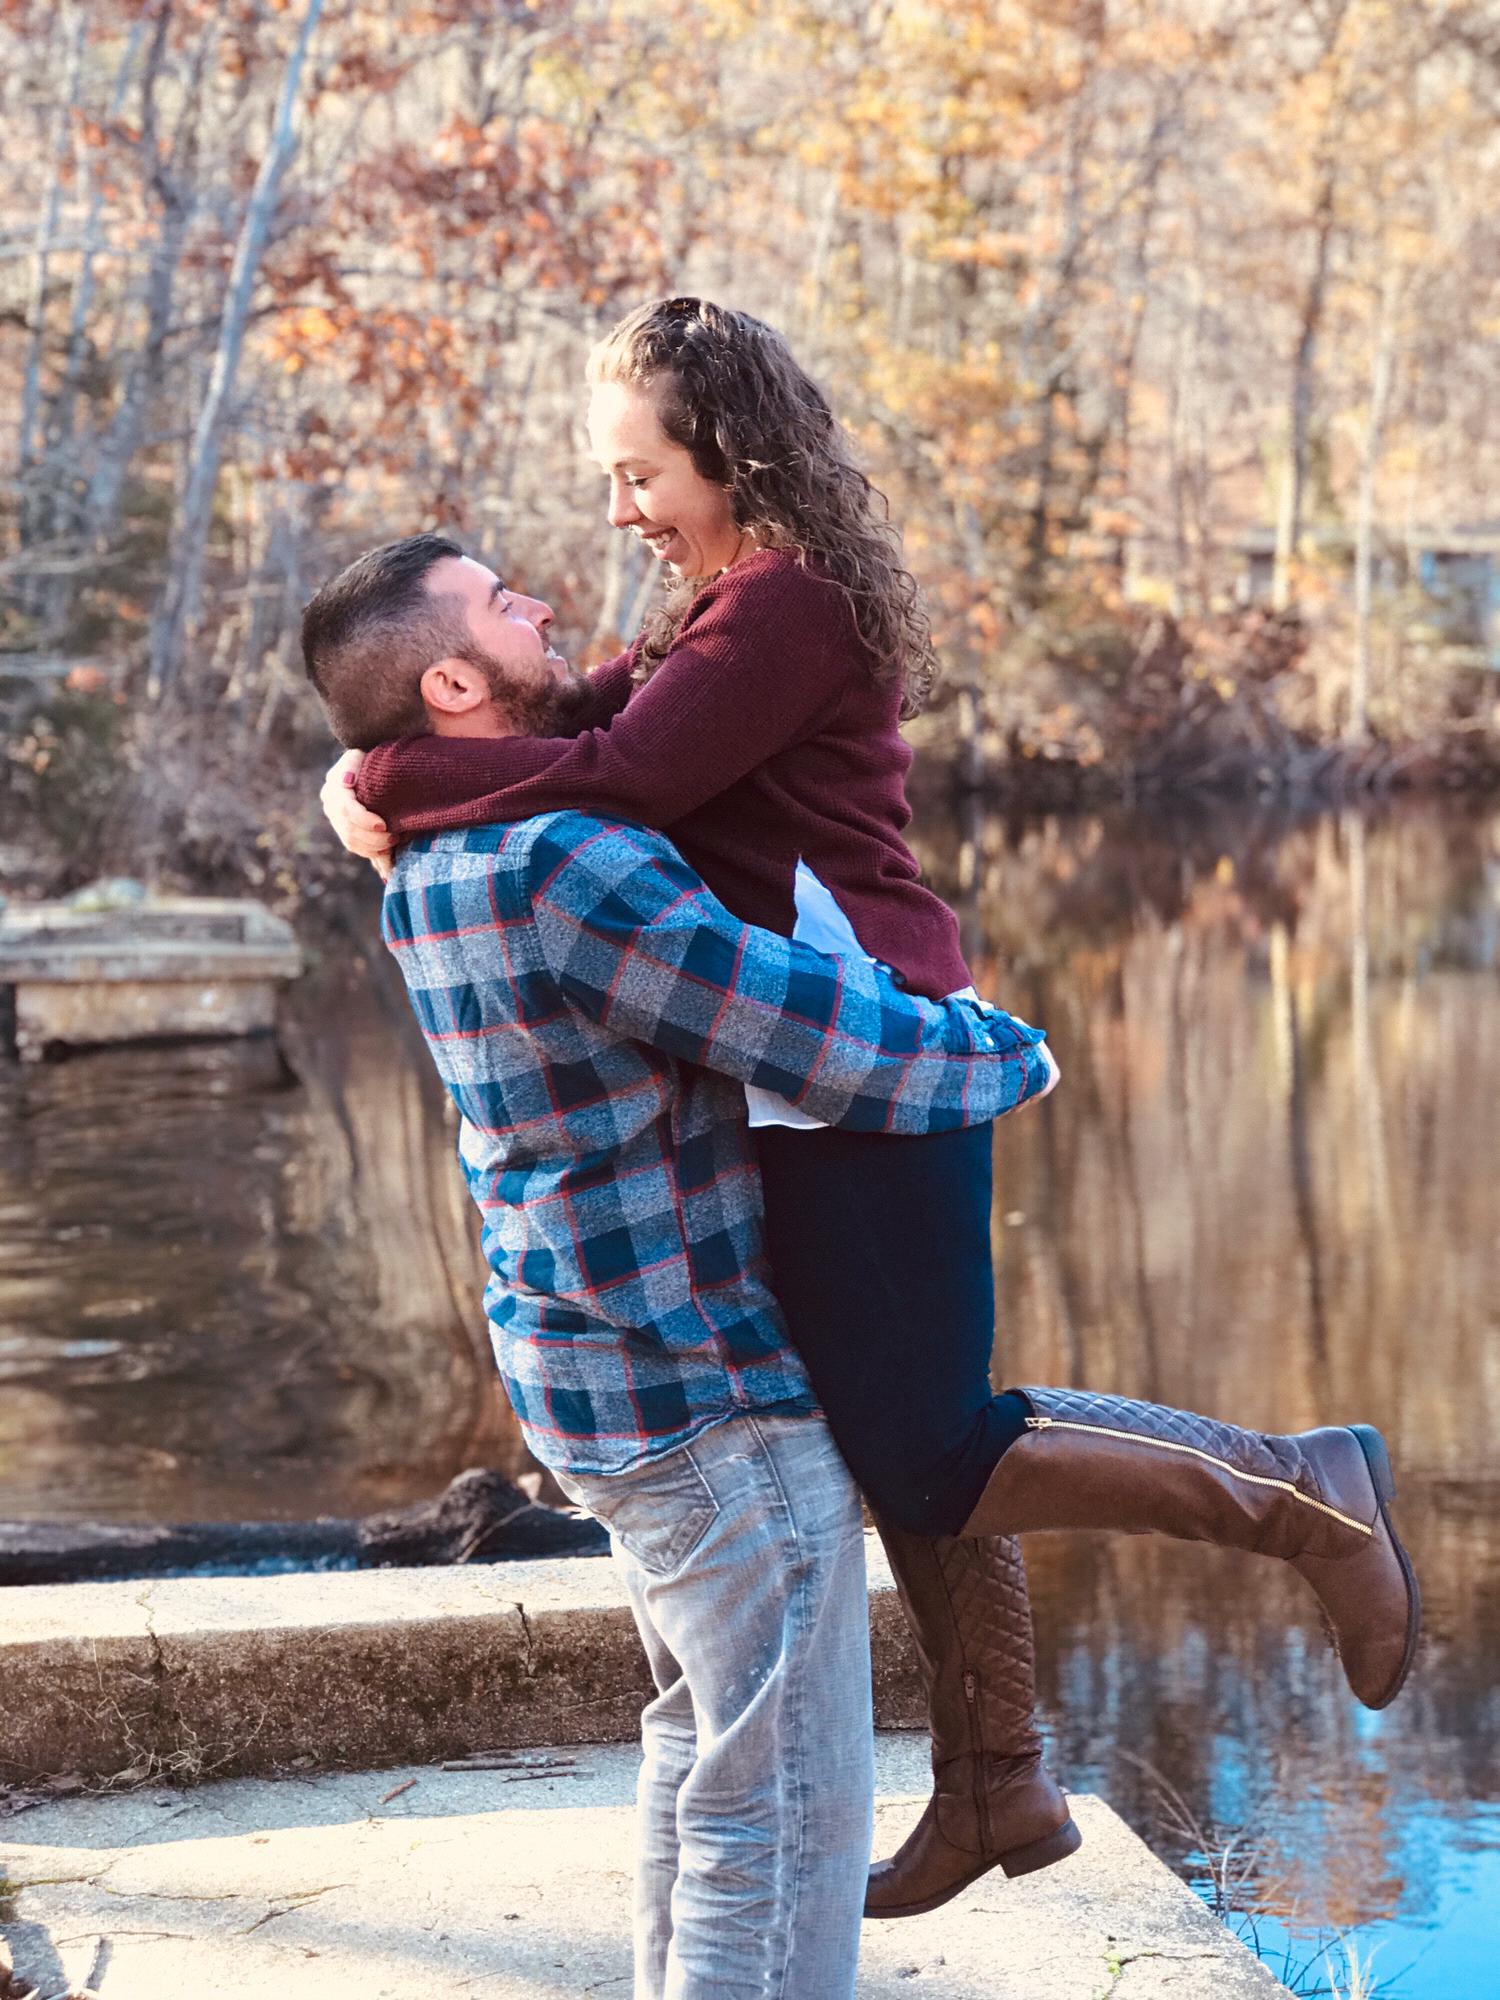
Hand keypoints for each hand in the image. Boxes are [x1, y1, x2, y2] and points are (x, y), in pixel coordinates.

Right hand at [320, 750, 395, 869]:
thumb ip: (353, 764)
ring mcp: (335, 818)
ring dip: (373, 847)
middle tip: (394, 838)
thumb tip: (347, 781)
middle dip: (372, 837)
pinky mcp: (343, 828)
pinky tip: (385, 851)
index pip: (345, 808)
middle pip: (348, 829)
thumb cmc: (369, 758)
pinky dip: (370, 851)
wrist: (368, 766)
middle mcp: (330, 803)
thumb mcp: (361, 754)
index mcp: (334, 784)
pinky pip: (353, 846)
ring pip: (350, 841)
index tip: (383, 825)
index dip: (364, 820)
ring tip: (393, 843)